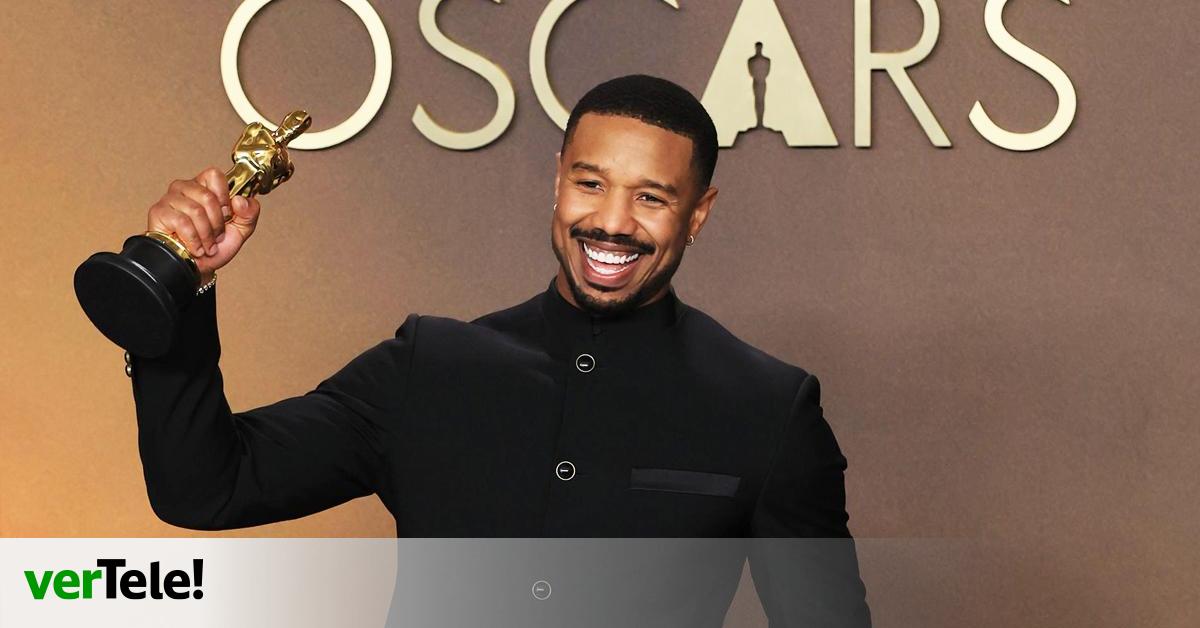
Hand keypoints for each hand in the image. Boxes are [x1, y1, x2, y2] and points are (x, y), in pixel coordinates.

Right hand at [146, 167, 261, 282]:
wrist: (199, 268)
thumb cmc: (215, 246)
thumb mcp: (241, 229)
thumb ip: (250, 212)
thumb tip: (240, 200)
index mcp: (205, 187)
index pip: (214, 175)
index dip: (225, 197)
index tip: (227, 215)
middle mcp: (185, 188)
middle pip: (208, 196)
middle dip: (217, 223)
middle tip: (216, 236)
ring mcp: (170, 199)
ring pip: (196, 210)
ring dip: (206, 235)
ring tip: (206, 244)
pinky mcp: (159, 213)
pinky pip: (182, 222)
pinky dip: (194, 240)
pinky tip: (195, 248)